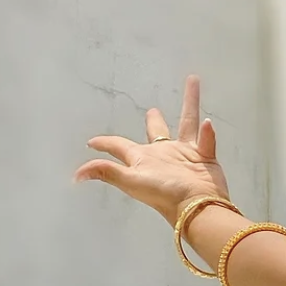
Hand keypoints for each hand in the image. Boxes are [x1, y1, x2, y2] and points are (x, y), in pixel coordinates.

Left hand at [75, 75, 229, 223]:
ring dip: (190, 103)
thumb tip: (77, 175)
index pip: (120, 146)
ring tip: (192, 81)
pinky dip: (208, 133)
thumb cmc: (165, 193)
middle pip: (158, 131)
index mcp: (143, 158)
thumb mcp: (132, 180)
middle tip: (153, 110)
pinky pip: (206, 141)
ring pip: (188, 124)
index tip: (92, 142)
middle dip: (155, 120)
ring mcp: (186, 155)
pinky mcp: (205, 158)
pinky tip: (208, 123)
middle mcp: (164, 155)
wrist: (198, 205)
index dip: (105, 144)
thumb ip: (107, 172)